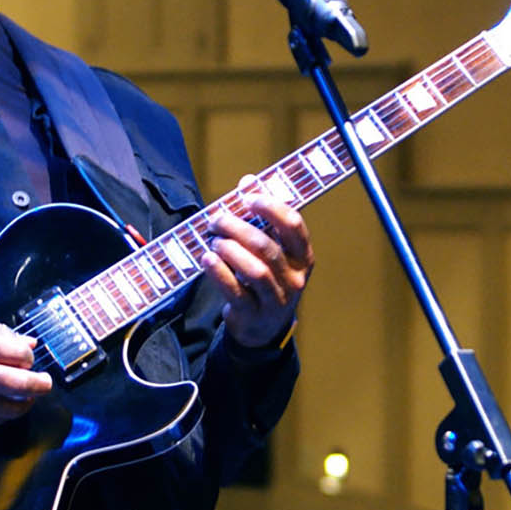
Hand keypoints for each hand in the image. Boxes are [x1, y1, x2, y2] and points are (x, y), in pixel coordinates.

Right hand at [0, 313, 52, 424]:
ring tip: (28, 397)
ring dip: (24, 404)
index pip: (17, 353)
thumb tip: (27, 343)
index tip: (28, 357)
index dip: (29, 357)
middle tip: (45, 383)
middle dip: (40, 385)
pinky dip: (3, 415)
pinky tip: (5, 406)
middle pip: (18, 384)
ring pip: (7, 409)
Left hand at [201, 175, 313, 350]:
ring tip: (214, 241)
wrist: (263, 328)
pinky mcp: (254, 315)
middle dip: (238, 228)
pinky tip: (207, 258)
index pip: (294, 225)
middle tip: (217, 220)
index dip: (271, 207)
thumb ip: (261, 216)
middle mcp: (295, 278)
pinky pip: (236, 291)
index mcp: (303, 256)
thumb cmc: (266, 278)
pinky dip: (219, 273)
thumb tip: (248, 181)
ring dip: (230, 250)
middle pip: (267, 246)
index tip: (248, 198)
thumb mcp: (271, 249)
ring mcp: (276, 299)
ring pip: (255, 270)